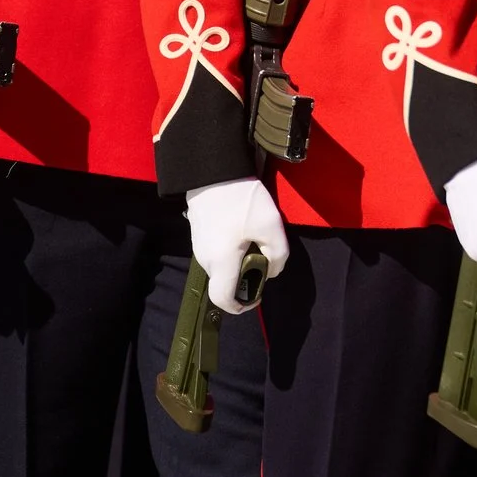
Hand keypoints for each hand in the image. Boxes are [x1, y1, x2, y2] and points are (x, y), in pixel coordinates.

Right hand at [184, 177, 287, 313]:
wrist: (213, 170)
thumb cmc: (241, 201)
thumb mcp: (271, 226)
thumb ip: (278, 255)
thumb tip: (271, 271)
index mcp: (221, 263)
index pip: (224, 300)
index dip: (241, 306)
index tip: (256, 295)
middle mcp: (205, 259)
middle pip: (225, 282)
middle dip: (245, 276)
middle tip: (262, 253)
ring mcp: (198, 246)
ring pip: (221, 266)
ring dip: (238, 260)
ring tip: (252, 236)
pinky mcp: (198, 233)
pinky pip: (216, 252)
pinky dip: (229, 249)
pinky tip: (240, 226)